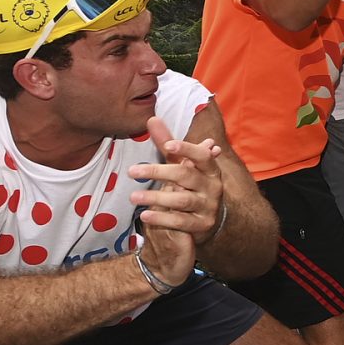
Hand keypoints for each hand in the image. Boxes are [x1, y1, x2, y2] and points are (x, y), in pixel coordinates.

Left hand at [127, 114, 223, 284]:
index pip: (202, 156)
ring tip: (134, 196)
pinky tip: (145, 215)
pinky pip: (181, 221)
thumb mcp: (180, 164)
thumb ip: (167, 144)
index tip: (167, 146)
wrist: (205, 218)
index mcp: (209, 168)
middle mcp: (212, 186)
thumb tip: (152, 118)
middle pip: (186, 176)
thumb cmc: (190, 185)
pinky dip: (162, 218)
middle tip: (131, 171)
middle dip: (158, 172)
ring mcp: (208, 206)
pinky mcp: (201, 225)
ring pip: (182, 200)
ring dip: (156, 197)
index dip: (187, 149)